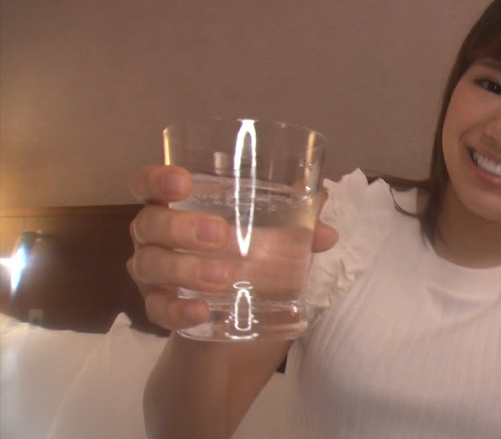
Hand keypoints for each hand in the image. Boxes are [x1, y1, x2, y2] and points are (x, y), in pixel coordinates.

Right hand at [126, 165, 338, 330]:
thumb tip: (325, 222)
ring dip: (186, 268)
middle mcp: (157, 242)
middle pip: (149, 224)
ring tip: (224, 277)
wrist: (227, 348)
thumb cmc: (245, 279)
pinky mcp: (160, 315)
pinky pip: (157, 311)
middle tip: (221, 235)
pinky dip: (177, 310)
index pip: (149, 187)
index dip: (156, 180)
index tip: (182, 183)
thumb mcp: (273, 253)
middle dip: (181, 226)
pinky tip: (200, 311)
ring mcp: (154, 280)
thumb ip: (296, 232)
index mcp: (180, 214)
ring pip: (149, 265)